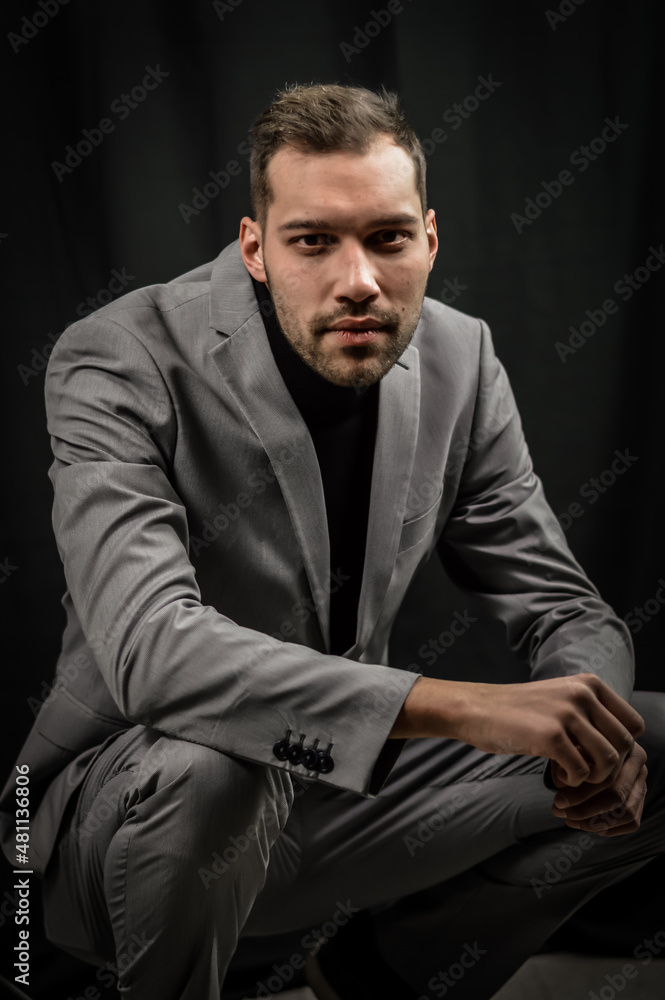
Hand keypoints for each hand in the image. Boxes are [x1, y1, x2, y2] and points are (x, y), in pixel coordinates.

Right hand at [391, 672, 644, 789]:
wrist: (476, 709)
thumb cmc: (518, 711)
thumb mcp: (561, 698)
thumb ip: (592, 714)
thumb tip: (622, 748)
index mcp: (589, 684)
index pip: (633, 725)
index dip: (620, 747)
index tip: (596, 754)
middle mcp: (582, 694)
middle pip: (624, 745)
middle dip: (607, 766)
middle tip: (583, 769)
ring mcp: (566, 714)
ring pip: (608, 761)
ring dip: (591, 776)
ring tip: (569, 772)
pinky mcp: (550, 736)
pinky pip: (582, 772)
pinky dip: (571, 781)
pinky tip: (555, 773)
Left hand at [549, 741, 647, 835]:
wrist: (585, 746)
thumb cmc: (575, 744)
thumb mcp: (568, 747)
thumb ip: (567, 764)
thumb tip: (562, 787)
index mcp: (623, 745)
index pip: (607, 777)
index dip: (580, 793)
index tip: (558, 801)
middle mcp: (637, 762)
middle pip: (617, 796)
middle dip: (585, 810)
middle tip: (560, 812)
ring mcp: (641, 780)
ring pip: (627, 813)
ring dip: (596, 822)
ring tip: (570, 820)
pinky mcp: (640, 797)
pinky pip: (632, 821)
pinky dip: (610, 828)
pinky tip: (587, 825)